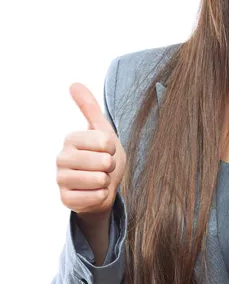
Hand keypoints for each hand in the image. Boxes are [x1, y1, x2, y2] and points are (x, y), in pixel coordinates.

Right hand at [56, 83, 126, 221]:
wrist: (103, 185)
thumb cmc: (103, 155)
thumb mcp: (102, 129)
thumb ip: (90, 107)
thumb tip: (74, 84)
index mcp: (71, 139)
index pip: (104, 141)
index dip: (113, 148)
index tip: (106, 150)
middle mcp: (61, 158)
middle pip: (103, 161)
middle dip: (111, 165)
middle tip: (104, 166)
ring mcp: (61, 180)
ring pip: (99, 180)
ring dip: (107, 181)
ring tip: (100, 178)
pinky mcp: (66, 200)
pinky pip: (96, 197)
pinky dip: (102, 195)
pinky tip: (95, 191)